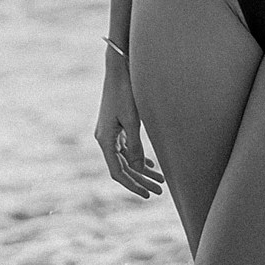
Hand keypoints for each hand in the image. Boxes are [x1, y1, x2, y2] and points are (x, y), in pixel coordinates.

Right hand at [96, 59, 163, 199]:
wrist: (118, 70)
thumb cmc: (125, 93)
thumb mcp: (132, 121)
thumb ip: (136, 146)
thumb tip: (139, 169)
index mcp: (104, 140)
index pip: (117, 172)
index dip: (132, 185)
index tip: (148, 194)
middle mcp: (104, 139)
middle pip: (122, 168)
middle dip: (140, 180)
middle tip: (159, 191)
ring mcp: (109, 133)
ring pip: (125, 159)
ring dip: (142, 170)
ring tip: (160, 180)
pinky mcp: (116, 127)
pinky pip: (126, 148)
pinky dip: (138, 157)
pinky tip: (150, 165)